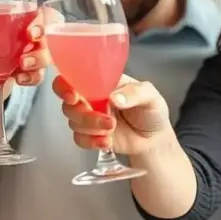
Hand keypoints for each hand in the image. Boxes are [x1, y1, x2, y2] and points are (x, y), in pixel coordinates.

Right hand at [52, 74, 171, 154]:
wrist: (155, 139)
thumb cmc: (151, 111)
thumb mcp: (150, 96)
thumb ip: (134, 93)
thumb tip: (115, 98)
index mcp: (101, 82)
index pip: (74, 77)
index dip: (66, 86)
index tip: (73, 96)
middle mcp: (91, 98)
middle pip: (69, 104)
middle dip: (84, 114)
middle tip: (107, 119)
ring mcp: (89, 117)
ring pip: (73, 122)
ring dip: (92, 128)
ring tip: (113, 128)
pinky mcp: (91, 135)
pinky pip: (79, 139)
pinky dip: (91, 142)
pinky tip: (107, 141)